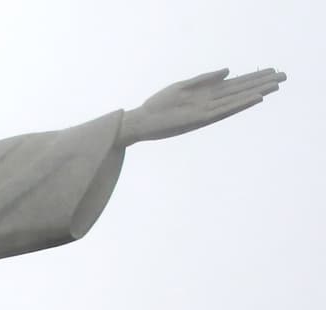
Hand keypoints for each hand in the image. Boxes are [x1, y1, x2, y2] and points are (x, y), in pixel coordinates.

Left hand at [122, 68, 284, 145]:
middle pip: (241, 90)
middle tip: (284, 76)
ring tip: (276, 85)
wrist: (141, 122)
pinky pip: (224, 110)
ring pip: (237, 99)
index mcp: (206, 94)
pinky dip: (240, 104)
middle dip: (262, 83)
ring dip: (257, 92)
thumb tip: (228, 70)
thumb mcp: (182, 86)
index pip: (235, 84)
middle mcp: (210, 103)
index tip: (272, 71)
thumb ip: (205, 79)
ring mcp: (206, 111)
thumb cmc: (159, 105)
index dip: (254, 78)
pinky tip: (255, 98)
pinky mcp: (199, 119)